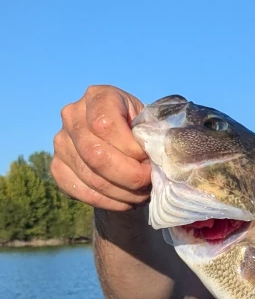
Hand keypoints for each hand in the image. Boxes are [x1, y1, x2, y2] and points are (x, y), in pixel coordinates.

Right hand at [51, 85, 150, 210]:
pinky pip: (81, 192)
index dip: (130, 148)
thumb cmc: (140, 129)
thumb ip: (151, 135)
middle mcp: (72, 115)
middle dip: (129, 175)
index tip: (148, 158)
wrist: (121, 140)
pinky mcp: (57, 167)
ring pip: (91, 177)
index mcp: (97, 96)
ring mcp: (60, 142)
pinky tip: (127, 200)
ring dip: (123, 192)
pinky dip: (109, 202)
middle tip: (149, 182)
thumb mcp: (149, 123)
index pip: (105, 124)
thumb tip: (153, 159)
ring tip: (143, 193)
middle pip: (96, 154)